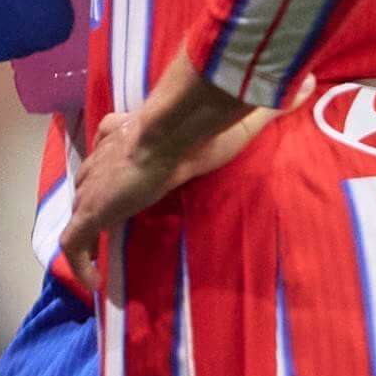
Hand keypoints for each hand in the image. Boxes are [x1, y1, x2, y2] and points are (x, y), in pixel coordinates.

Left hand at [51, 82, 257, 291]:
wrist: (167, 134)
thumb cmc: (194, 129)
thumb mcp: (222, 120)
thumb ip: (255, 110)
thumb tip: (302, 92)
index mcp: (121, 131)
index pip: (107, 149)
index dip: (110, 168)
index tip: (120, 186)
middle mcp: (100, 156)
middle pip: (88, 180)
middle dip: (95, 198)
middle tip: (109, 222)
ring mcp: (92, 186)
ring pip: (79, 209)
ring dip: (88, 231)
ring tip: (100, 253)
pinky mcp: (90, 213)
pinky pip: (74, 244)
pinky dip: (81, 263)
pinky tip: (95, 282)